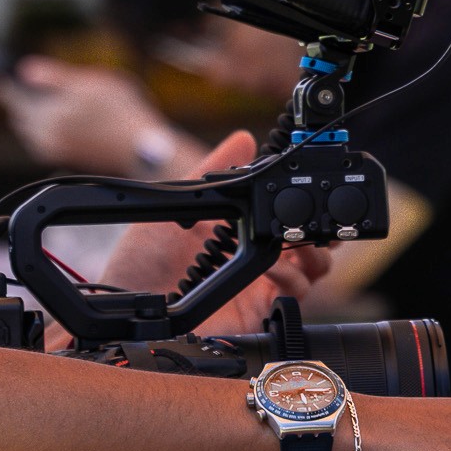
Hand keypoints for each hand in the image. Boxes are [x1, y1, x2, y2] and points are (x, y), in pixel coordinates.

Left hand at [0, 56, 173, 174]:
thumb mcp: (89, 82)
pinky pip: (40, 143)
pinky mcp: (64, 160)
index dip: (6, 88)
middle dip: (17, 103)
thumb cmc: (120, 110)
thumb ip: (54, 76)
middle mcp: (46, 137)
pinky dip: (38, 131)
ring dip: (26, 118)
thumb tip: (24, 70)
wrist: (141, 147)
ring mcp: (54, 150)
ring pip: (29, 132)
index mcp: (48, 115)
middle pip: (21, 117)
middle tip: (11, 90)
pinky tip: (47, 123)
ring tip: (26, 105)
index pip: (16, 99)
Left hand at [97, 128, 331, 341]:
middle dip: (322, 230)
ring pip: (312, 270)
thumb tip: (244, 140)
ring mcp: (260, 286)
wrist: (129, 301)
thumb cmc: (144, 258)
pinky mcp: (259, 310)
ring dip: (312, 252)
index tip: (311, 189)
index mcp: (240, 233)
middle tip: (318, 219)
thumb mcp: (181, 205)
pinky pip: (294, 293)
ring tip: (291, 240)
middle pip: (311, 244)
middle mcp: (254, 259)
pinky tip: (271, 266)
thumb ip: (214, 170)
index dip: (303, 206)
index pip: (285, 217)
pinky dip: (291, 276)